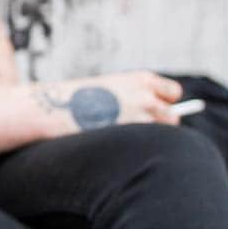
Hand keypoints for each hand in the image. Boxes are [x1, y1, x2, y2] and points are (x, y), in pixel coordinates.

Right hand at [38, 71, 183, 134]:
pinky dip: (137, 148)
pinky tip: (119, 146)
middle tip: (141, 128)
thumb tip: (156, 116)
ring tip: (126, 139)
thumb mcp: (109, 88)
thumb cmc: (78, 99)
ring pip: (160, 134)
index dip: (165, 101)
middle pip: (172, 116)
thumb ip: (133, 97)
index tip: (156, 106)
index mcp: (141, 80)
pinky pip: (145, 146)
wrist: (54, 107)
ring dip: (149, 138)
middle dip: (162, 123)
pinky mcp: (133, 137)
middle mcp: (147, 98)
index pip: (172, 92)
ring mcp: (141, 119)